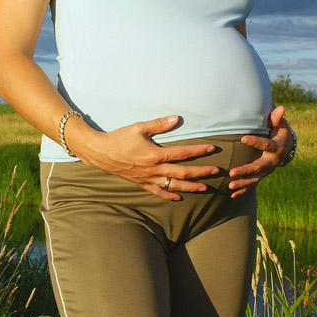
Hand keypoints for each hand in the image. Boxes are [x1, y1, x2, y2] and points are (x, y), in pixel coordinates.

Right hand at [68, 114, 220, 200]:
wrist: (100, 153)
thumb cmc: (119, 138)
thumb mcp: (139, 127)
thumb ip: (159, 124)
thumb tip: (176, 118)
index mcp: (155, 154)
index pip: (183, 153)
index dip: (199, 151)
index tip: (212, 148)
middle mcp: (154, 169)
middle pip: (183, 173)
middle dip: (201, 173)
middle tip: (216, 171)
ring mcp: (148, 179)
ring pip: (174, 187)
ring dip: (191, 187)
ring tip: (205, 187)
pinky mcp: (142, 184)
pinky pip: (158, 193)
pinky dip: (170, 196)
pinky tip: (180, 197)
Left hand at [228, 106, 293, 197]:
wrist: (286, 147)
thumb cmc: (279, 131)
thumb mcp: (280, 125)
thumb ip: (277, 118)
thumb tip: (281, 107)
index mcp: (276, 147)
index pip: (266, 145)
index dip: (256, 142)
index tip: (243, 138)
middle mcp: (272, 161)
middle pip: (258, 167)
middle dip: (245, 170)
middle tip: (232, 172)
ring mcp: (267, 171)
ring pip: (255, 179)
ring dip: (242, 183)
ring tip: (230, 186)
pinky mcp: (262, 175)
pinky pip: (253, 185)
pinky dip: (243, 191)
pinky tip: (232, 195)